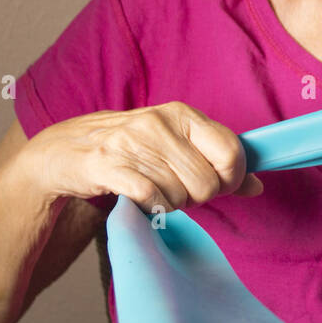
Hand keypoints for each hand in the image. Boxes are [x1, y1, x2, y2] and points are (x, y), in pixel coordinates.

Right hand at [26, 101, 262, 212]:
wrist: (64, 151)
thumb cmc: (130, 148)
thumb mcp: (176, 145)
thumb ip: (217, 162)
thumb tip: (258, 185)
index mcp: (183, 114)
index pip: (232, 152)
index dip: (232, 179)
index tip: (219, 185)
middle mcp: (159, 123)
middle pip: (208, 182)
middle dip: (198, 197)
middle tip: (178, 191)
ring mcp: (131, 142)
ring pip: (180, 195)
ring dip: (171, 203)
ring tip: (153, 189)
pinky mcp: (107, 165)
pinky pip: (151, 199)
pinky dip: (151, 208)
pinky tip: (141, 198)